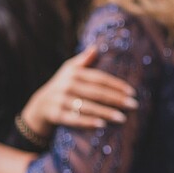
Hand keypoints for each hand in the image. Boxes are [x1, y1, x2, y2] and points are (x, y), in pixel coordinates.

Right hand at [21, 47, 137, 137]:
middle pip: (96, 93)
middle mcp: (67, 86)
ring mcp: (60, 100)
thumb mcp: (69, 70)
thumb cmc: (62, 85)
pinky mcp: (55, 114)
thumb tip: (96, 47)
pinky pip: (73, 119)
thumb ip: (84, 60)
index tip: (132, 92)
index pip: (99, 78)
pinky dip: (87, 122)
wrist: (39, 106)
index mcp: (74, 73)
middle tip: (134, 106)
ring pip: (86, 107)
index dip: (116, 85)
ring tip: (122, 118)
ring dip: (105, 113)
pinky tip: (102, 125)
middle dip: (116, 99)